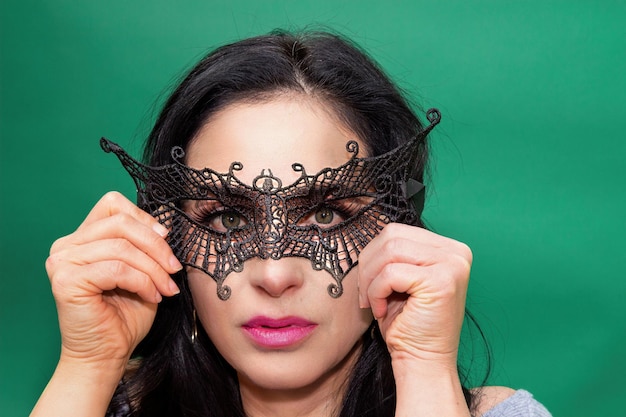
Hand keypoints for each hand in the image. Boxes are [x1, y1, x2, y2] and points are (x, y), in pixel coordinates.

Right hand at [45, 191, 181, 372]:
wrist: (106, 354)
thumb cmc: (124, 315)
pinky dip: (142, 282)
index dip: (144, 218)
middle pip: (120, 222)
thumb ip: (144, 245)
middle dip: (156, 245)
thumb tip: (162, 227)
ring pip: (122, 247)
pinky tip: (152, 296)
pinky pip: (117, 269)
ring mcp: (62, 262)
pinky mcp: (66, 281)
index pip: (113, 204)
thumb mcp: (141, 270)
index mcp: (83, 238)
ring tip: (165, 288)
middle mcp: (66, 245)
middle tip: (173, 269)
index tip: (165, 239)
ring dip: (153, 269)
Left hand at [357, 223, 471, 366]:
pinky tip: (381, 310)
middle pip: (391, 236)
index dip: (373, 254)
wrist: (422, 360)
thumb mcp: (400, 280)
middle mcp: (456, 252)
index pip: (396, 231)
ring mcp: (452, 265)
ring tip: (372, 302)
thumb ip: (392, 254)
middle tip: (364, 293)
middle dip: (368, 264)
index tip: (366, 282)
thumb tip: (366, 239)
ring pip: (390, 251)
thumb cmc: (408, 323)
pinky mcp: (441, 281)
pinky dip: (376, 292)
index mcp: (447, 248)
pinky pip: (390, 273)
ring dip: (370, 279)